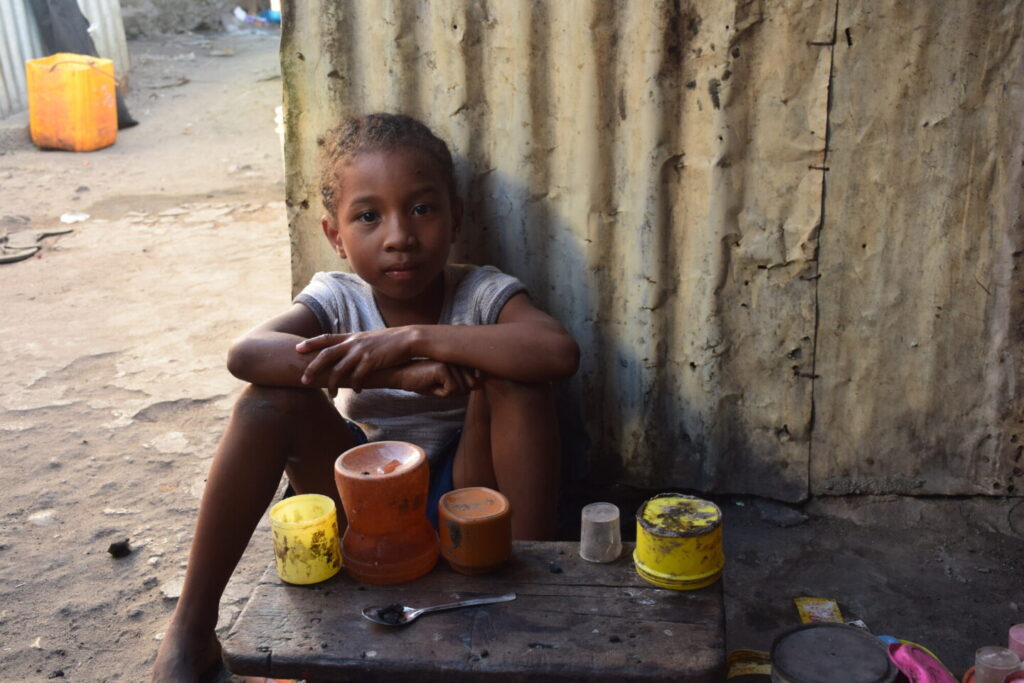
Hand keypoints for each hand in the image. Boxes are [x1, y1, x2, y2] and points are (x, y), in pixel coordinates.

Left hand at [296, 328, 416, 395]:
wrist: (409, 338)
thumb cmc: (391, 341)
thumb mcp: (371, 339)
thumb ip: (358, 345)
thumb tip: (349, 353)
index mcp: (352, 337)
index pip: (327, 338)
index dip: (311, 343)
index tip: (298, 348)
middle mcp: (354, 343)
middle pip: (326, 355)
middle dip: (312, 368)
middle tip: (303, 380)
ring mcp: (362, 352)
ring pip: (339, 370)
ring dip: (332, 384)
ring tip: (331, 395)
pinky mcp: (372, 361)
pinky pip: (358, 377)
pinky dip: (356, 385)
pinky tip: (358, 391)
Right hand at [397, 360, 478, 396]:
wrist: (400, 375)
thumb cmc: (423, 379)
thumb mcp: (446, 383)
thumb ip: (464, 383)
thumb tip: (480, 384)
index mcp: (460, 357)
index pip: (475, 381)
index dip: (459, 389)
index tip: (443, 381)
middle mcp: (458, 356)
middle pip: (471, 386)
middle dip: (455, 391)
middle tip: (437, 382)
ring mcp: (451, 360)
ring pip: (462, 389)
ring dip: (447, 392)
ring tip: (433, 381)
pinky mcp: (443, 367)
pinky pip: (452, 390)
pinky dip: (440, 393)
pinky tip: (429, 382)